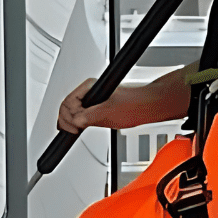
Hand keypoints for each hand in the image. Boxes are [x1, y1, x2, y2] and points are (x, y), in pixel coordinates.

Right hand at [56, 67, 193, 132]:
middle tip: (72, 130)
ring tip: (75, 130)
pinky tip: (79, 128)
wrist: (151, 106)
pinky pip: (82, 113)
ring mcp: (95, 99)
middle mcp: (91, 91)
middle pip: (68, 105)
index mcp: (91, 87)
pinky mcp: (99, 106)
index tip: (72, 128)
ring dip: (72, 121)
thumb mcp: (108, 113)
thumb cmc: (136, 103)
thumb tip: (74, 122)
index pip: (67, 102)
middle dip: (67, 119)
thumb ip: (88, 117)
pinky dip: (78, 121)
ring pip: (74, 110)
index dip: (67, 117)